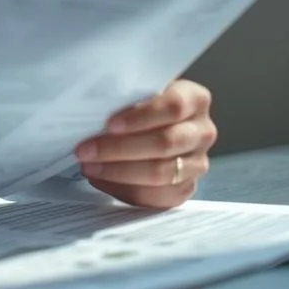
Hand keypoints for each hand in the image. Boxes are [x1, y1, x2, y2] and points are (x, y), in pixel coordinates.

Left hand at [75, 79, 215, 209]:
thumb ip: (124, 96)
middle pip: (165, 142)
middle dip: (119, 148)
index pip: (174, 106)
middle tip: (86, 149)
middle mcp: (202, 131)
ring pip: (160, 172)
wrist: (149, 128)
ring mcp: (197, 163)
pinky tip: (101, 179)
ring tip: (89, 165)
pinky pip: (157, 196)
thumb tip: (94, 105)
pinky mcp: (185, 188)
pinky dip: (124, 189)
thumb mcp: (135, 92)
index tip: (110, 124)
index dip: (140, 117)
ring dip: (118, 171)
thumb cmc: (137, 106)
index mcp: (195, 99)